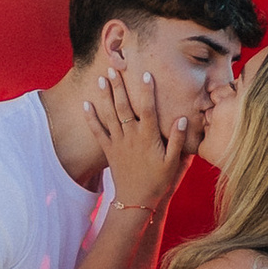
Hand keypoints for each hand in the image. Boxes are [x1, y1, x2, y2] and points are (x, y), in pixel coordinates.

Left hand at [89, 54, 198, 219]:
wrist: (135, 200)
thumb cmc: (158, 181)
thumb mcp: (173, 162)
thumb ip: (178, 140)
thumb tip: (182, 119)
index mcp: (149, 137)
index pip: (148, 109)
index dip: (147, 92)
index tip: (145, 74)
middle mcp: (131, 136)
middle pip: (124, 107)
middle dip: (119, 87)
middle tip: (114, 68)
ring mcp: (118, 142)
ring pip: (110, 115)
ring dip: (105, 96)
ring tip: (101, 78)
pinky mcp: (108, 150)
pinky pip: (97, 131)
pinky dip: (91, 118)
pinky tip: (85, 104)